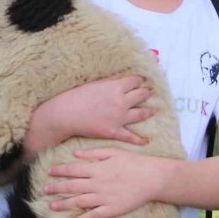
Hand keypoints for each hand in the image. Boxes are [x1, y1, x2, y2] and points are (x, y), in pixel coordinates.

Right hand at [28, 76, 154, 154]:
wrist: (65, 114)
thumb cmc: (76, 96)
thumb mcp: (94, 83)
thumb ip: (110, 81)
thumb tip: (121, 78)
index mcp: (116, 87)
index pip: (135, 80)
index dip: (140, 80)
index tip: (142, 80)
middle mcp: (121, 101)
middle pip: (141, 94)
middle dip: (146, 92)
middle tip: (149, 92)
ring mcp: (119, 117)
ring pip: (141, 114)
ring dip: (149, 111)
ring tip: (153, 110)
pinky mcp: (114, 131)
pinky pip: (131, 136)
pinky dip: (140, 139)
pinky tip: (147, 140)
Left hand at [45, 147, 162, 217]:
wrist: (152, 178)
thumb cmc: (133, 162)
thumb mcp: (113, 152)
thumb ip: (93, 153)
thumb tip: (75, 154)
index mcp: (97, 168)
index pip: (73, 170)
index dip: (60, 171)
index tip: (49, 172)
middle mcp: (98, 183)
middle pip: (72, 186)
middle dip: (57, 188)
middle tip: (45, 190)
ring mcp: (104, 197)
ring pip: (79, 202)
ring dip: (64, 204)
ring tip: (52, 205)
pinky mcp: (112, 209)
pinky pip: (95, 215)